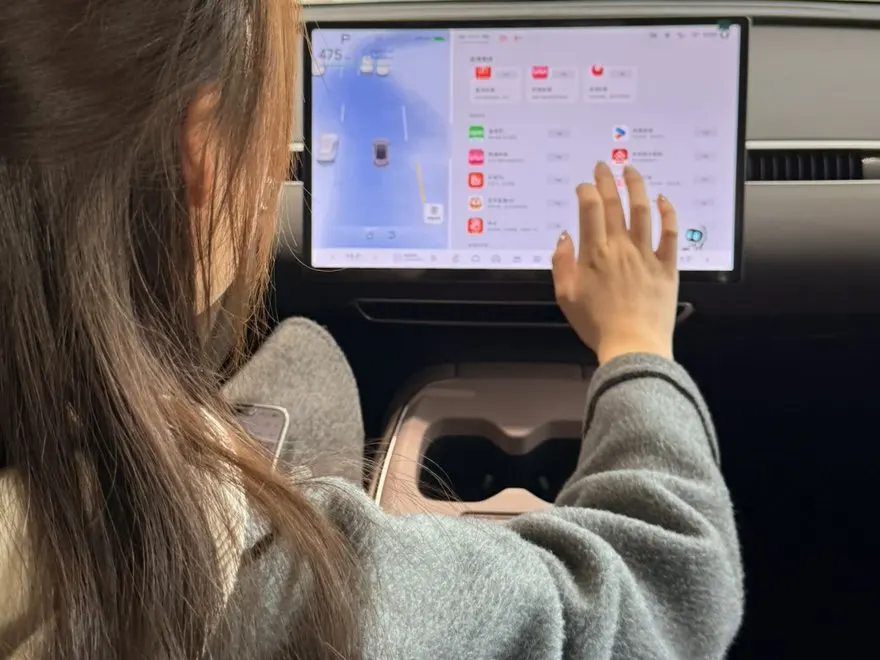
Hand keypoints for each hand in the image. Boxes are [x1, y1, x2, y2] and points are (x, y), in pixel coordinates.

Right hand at [552, 162, 678, 364]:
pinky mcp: (666, 265)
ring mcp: (646, 254)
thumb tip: (564, 237)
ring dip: (636, 186)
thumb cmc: (597, 324)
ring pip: (642, 210)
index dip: (586, 191)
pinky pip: (669, 232)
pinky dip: (667, 212)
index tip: (583, 186)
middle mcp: (620, 247)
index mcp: (594, 253)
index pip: (589, 209)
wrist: (632, 345)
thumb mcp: (565, 296)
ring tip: (631, 171)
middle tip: (604, 166)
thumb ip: (562, 263)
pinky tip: (663, 200)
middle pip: (613, 204)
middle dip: (607, 180)